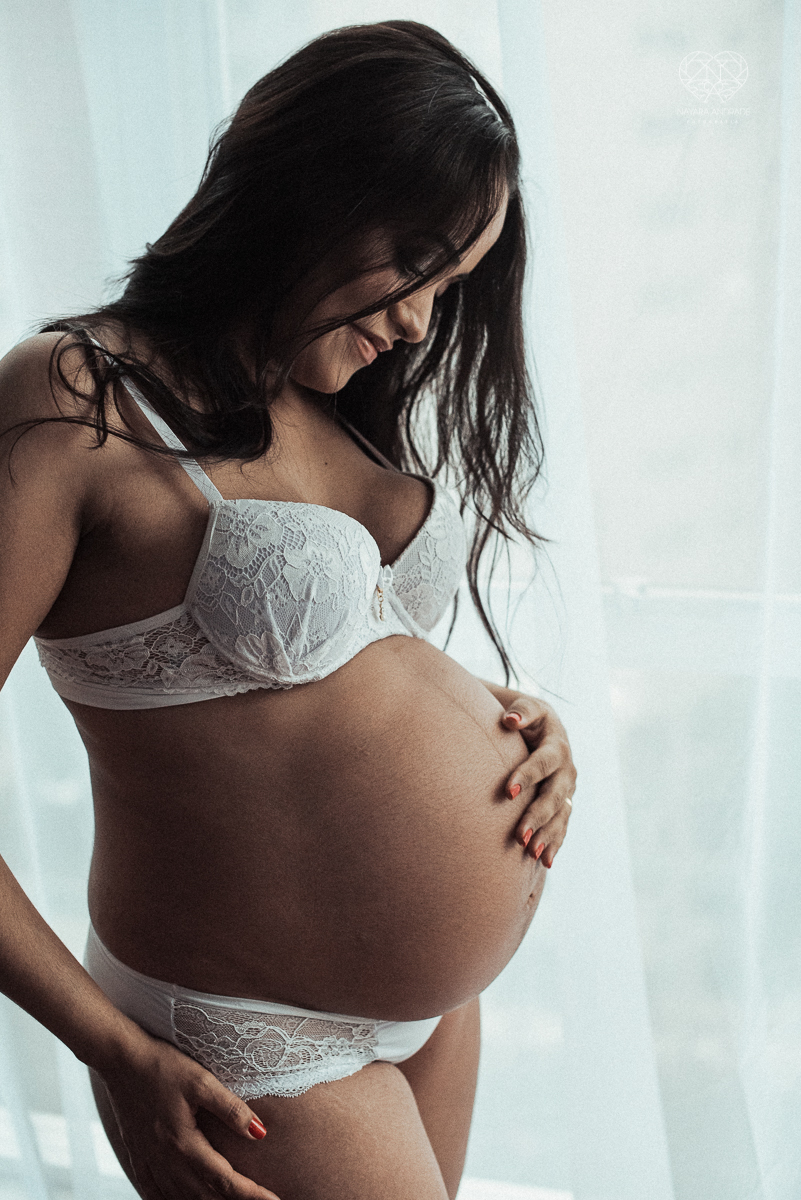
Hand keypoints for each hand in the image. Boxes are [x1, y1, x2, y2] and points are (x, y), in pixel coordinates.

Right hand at [99, 1032, 279, 1199]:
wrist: (120, 1059)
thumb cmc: (162, 1065)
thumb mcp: (201, 1080)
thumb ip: (231, 1108)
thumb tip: (260, 1133)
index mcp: (183, 1144)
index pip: (224, 1180)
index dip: (251, 1194)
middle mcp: (164, 1161)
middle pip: (204, 1198)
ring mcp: (148, 1161)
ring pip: (180, 1199)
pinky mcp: (138, 1156)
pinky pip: (154, 1193)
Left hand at [500, 694, 575, 866]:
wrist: (542, 727)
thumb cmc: (526, 716)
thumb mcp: (526, 707)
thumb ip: (521, 711)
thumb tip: (510, 720)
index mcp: (557, 744)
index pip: (543, 762)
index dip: (526, 776)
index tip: (507, 792)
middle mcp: (566, 769)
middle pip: (554, 795)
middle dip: (537, 816)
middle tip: (519, 835)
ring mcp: (567, 788)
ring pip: (560, 815)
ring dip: (547, 835)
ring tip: (531, 853)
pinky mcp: (564, 802)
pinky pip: (562, 825)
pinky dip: (555, 843)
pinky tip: (545, 862)